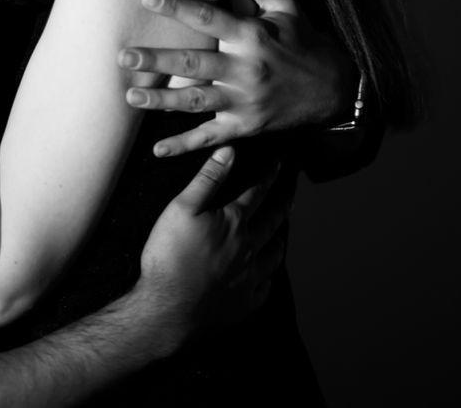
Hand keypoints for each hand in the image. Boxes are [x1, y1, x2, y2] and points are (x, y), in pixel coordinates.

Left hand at [119, 0, 356, 156]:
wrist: (337, 90)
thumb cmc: (306, 42)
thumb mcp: (288, 7)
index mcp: (252, 35)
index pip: (207, 17)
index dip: (177, 6)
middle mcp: (245, 68)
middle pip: (193, 63)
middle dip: (157, 61)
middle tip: (124, 56)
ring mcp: (245, 101)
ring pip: (195, 101)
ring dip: (162, 101)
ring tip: (131, 96)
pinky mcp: (246, 127)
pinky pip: (211, 138)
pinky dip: (184, 146)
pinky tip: (158, 149)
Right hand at [138, 146, 286, 342]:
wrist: (167, 310)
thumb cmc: (170, 255)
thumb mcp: (183, 208)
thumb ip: (208, 178)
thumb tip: (229, 150)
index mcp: (235, 222)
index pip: (258, 191)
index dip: (270, 174)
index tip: (282, 163)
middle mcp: (248, 248)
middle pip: (273, 220)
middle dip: (284, 202)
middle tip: (293, 191)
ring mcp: (249, 277)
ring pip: (274, 254)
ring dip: (280, 238)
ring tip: (283, 230)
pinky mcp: (244, 303)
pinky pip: (266, 287)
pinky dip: (270, 276)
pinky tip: (268, 273)